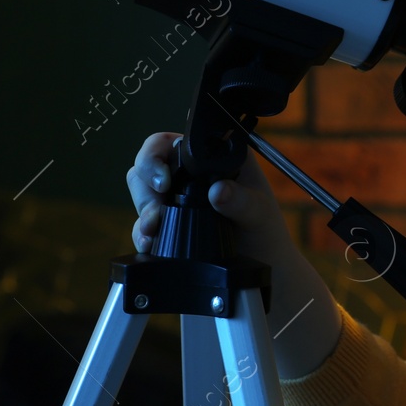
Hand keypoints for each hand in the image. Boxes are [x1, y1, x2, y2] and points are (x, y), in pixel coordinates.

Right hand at [126, 131, 287, 254]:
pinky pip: (143, 224)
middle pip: (147, 168)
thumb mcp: (259, 211)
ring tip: (152, 232)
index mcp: (210, 155)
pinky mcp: (168, 223)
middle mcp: (189, 173)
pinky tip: (149, 243)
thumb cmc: (264, 226)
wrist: (262, 261)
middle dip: (146, 191)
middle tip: (156, 213)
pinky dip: (141, 234)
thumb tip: (219, 191)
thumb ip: (241, 200)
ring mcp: (175, 198)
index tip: (164, 182)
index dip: (155, 156)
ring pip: (142, 195)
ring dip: (143, 212)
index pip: (168, 143)